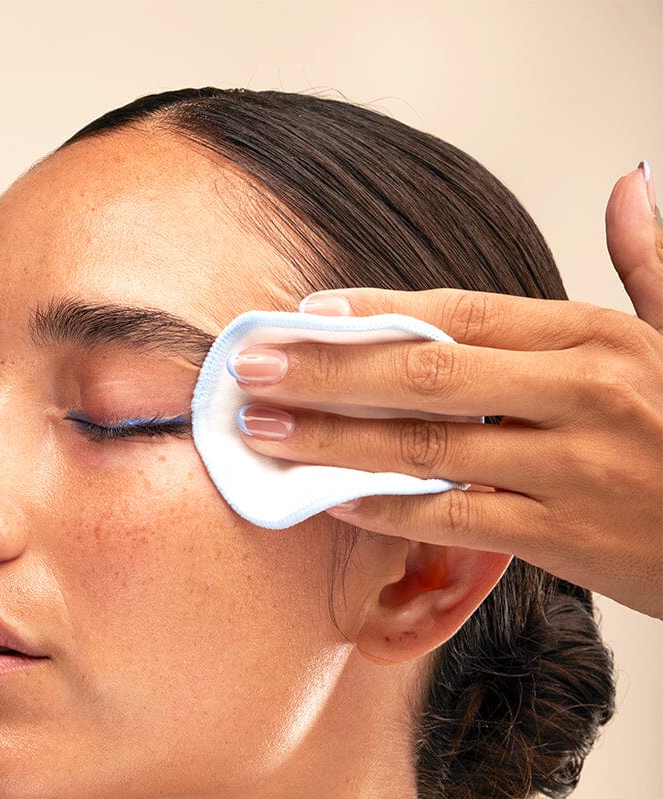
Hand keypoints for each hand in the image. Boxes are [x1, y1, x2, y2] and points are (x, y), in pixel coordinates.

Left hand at [232, 165, 662, 617]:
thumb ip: (647, 264)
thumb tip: (627, 186)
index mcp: (595, 337)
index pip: (463, 313)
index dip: (376, 312)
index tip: (305, 315)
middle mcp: (580, 395)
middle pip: (427, 374)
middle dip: (327, 372)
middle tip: (250, 371)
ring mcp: (568, 468)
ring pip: (428, 449)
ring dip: (335, 442)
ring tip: (266, 435)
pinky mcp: (562, 537)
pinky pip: (457, 520)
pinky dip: (393, 509)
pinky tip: (337, 500)